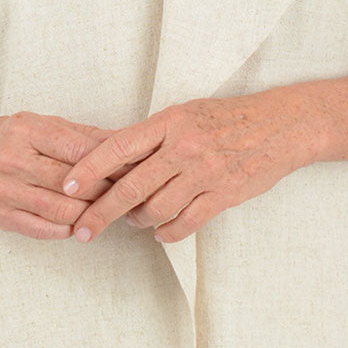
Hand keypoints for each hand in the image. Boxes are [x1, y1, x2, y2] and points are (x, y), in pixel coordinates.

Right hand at [0, 111, 130, 239]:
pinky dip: (67, 228)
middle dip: (106, 190)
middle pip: (74, 182)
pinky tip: (79, 223)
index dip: (110, 162)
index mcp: (26, 130)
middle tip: (128, 194)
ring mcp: (5, 191)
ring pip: (62, 209)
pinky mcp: (0, 216)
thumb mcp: (33, 124)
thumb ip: (76, 134)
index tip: (133, 167)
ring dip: (90, 213)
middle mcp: (14, 160)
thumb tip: (122, 139)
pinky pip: (43, 229)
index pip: (78, 149)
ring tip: (106, 210)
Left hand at [59, 91, 311, 245]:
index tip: (67, 186)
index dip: (88, 169)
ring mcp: (204, 172)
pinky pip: (186, 222)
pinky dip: (168, 232)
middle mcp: (183, 146)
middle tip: (81, 229)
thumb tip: (110, 159)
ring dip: (138, 221)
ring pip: (156, 208)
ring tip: (133, 222)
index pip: (117, 146)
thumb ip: (151, 137)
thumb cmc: (228, 119)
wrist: (280, 126)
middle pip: (130, 186)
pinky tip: (161, 233)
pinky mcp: (224, 194)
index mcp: (169, 122)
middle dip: (100, 212)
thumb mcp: (185, 114)